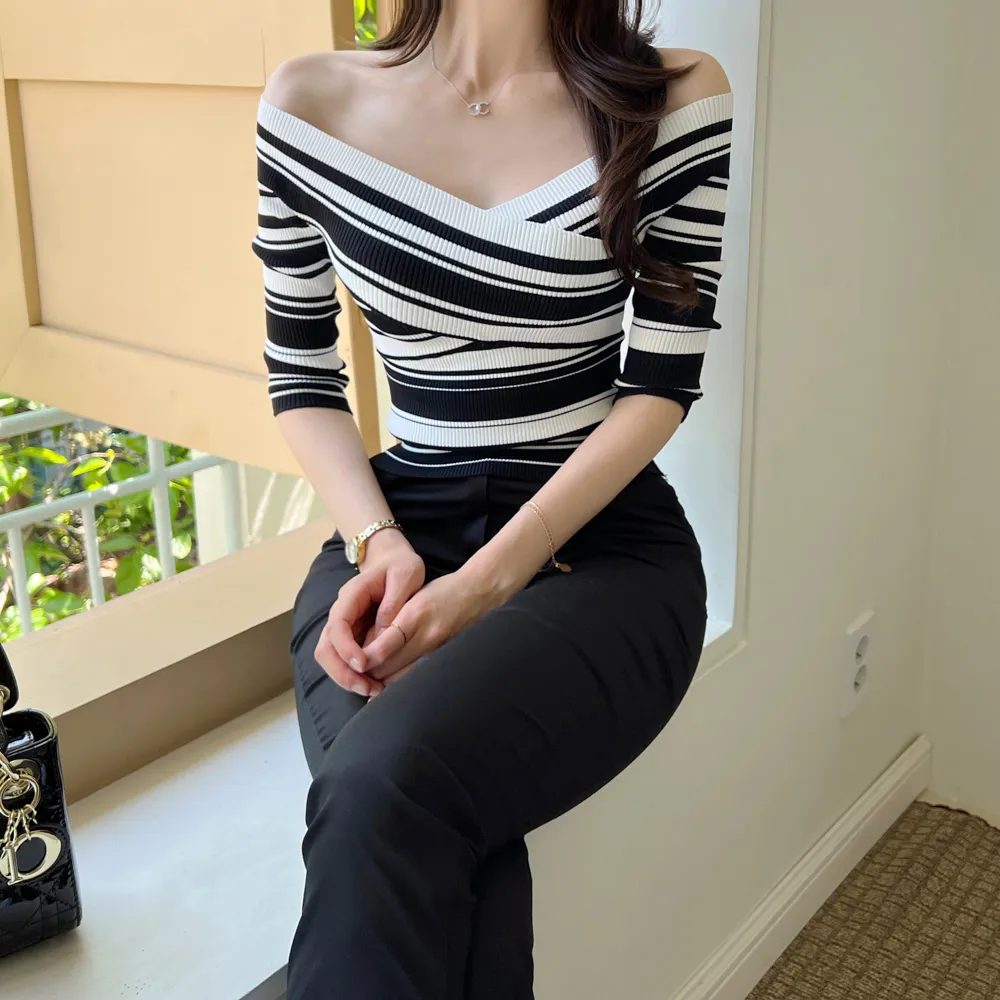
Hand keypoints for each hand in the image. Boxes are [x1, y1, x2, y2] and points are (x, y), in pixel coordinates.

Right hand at [313, 529, 424, 697]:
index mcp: (351, 595)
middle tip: (367, 688)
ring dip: (347, 678)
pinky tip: (374, 684)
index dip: (346, 649)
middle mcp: (342, 612)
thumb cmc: (401, 565)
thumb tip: (383, 636)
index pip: (337, 626)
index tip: (363, 665)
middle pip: (326, 648)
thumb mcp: (406, 575)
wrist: (392, 559)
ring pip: (331, 657)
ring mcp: (345, 625)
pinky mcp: (353, 635)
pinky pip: (345, 659)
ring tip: (373, 690)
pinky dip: (355, 675)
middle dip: (342, 672)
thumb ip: (394, 602)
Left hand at [361, 564, 516, 685]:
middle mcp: (426, 635)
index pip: (384, 646)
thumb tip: (368, 644)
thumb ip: (392, 618)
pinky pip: (418, 675)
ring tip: (369, 683)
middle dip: (369, 674)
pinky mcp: (445, 656)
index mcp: (415, 615)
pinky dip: (402, 682)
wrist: (480, 593)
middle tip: (355, 675)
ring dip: (384, 681)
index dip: (365, 659)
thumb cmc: (444, 592)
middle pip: (390, 666)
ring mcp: (438, 648)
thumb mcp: (415, 597)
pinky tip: (392, 687)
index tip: (354, 663)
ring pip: (403, 676)